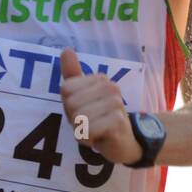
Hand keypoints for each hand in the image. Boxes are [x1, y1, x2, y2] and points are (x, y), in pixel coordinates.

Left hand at [59, 48, 142, 165]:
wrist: (126, 143)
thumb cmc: (100, 119)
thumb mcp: (82, 97)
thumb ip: (73, 74)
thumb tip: (66, 49)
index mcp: (100, 79)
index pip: (66, 89)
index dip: (69, 106)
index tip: (84, 112)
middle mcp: (110, 86)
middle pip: (71, 104)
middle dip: (75, 120)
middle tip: (90, 124)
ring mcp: (116, 103)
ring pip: (79, 117)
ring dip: (82, 131)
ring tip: (96, 131)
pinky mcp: (117, 121)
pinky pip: (88, 129)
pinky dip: (89, 139)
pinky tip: (100, 138)